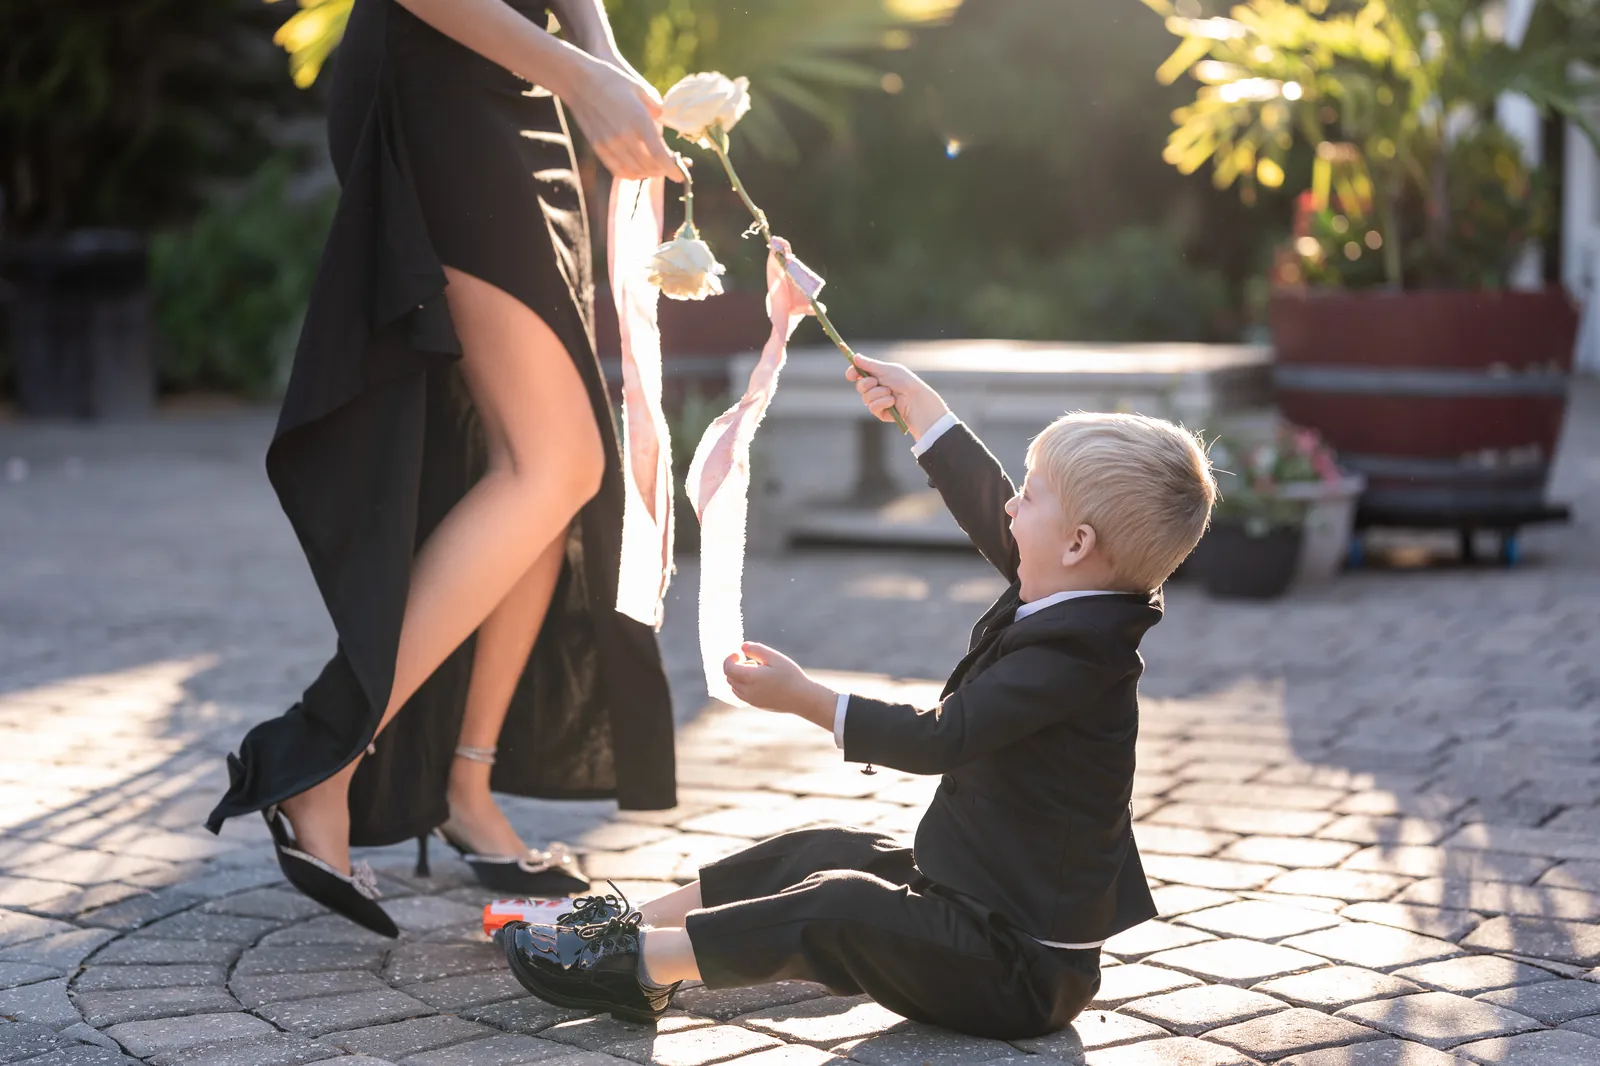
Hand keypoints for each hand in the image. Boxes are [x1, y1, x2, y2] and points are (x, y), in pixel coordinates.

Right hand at [564, 56, 685, 181]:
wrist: (578, 80)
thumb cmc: (611, 80)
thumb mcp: (639, 88)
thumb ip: (655, 107)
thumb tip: (664, 120)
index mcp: (638, 119)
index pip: (659, 154)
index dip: (672, 169)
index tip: (681, 175)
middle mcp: (624, 135)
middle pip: (648, 166)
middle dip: (663, 171)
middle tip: (670, 168)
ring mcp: (609, 143)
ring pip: (634, 170)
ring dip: (648, 173)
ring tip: (656, 169)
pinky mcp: (598, 147)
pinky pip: (617, 169)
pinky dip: (630, 174)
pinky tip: (637, 171)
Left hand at [723, 642, 836, 729]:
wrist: (802, 698)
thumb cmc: (790, 676)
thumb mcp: (774, 657)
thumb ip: (756, 650)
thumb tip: (742, 646)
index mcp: (750, 678)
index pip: (728, 668)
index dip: (729, 658)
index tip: (739, 653)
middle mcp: (747, 691)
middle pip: (730, 677)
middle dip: (736, 666)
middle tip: (754, 662)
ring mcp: (751, 700)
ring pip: (734, 687)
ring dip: (740, 676)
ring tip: (759, 671)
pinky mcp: (756, 705)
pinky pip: (741, 694)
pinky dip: (744, 685)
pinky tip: (760, 681)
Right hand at [846, 354, 949, 440]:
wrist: (916, 399)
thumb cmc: (904, 381)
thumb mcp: (887, 369)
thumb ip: (869, 365)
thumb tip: (855, 357)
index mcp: (878, 375)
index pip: (859, 374)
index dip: (853, 373)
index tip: (851, 375)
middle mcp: (876, 388)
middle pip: (859, 386)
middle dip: (866, 383)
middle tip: (876, 382)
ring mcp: (878, 401)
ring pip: (865, 397)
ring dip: (877, 393)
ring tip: (890, 392)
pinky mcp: (880, 413)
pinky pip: (872, 407)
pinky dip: (882, 402)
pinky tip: (892, 402)